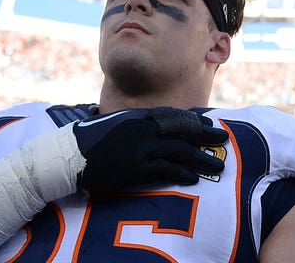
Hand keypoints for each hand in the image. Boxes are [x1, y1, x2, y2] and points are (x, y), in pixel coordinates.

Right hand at [73, 106, 228, 192]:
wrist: (70, 155)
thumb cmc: (91, 139)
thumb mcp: (116, 123)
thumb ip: (136, 124)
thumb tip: (154, 127)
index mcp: (138, 117)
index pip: (174, 117)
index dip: (195, 122)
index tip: (210, 125)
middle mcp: (143, 130)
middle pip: (183, 133)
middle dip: (206, 137)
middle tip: (224, 139)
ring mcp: (140, 150)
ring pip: (179, 152)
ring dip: (201, 159)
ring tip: (217, 165)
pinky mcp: (136, 169)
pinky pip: (165, 170)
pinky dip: (182, 173)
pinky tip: (193, 178)